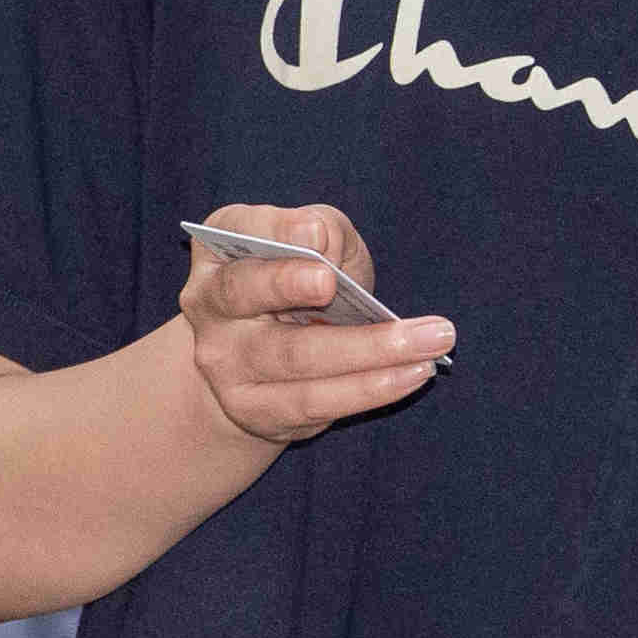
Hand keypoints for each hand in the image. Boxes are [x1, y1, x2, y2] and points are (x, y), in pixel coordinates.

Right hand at [177, 202, 453, 445]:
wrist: (262, 365)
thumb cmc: (300, 286)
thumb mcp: (317, 244)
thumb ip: (325, 231)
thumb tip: (323, 241)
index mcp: (221, 250)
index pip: (238, 229)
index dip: (275, 230)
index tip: (315, 232)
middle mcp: (208, 304)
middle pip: (246, 293)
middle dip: (291, 286)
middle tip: (334, 281)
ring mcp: (227, 362)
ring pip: (295, 357)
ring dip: (368, 350)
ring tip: (429, 341)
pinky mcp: (257, 409)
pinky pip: (316, 401)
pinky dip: (370, 388)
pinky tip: (413, 373)